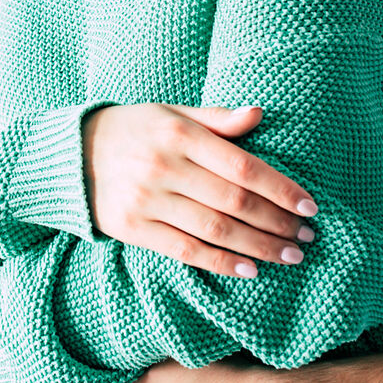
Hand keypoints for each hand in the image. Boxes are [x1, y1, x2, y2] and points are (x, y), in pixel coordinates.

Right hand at [83, 104, 318, 278]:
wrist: (72, 156)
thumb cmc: (136, 130)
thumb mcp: (174, 114)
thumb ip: (218, 120)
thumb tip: (259, 114)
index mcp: (181, 134)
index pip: (244, 167)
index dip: (281, 189)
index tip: (310, 207)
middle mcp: (165, 167)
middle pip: (234, 202)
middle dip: (277, 222)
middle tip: (307, 237)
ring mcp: (148, 201)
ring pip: (215, 230)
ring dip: (259, 247)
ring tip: (290, 256)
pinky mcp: (133, 229)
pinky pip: (186, 251)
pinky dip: (221, 262)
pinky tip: (250, 269)